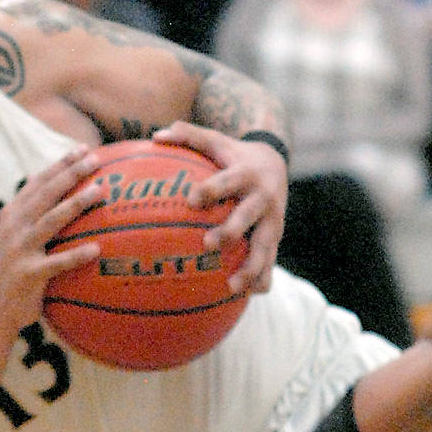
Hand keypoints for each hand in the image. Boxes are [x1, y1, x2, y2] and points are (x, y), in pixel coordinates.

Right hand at [0, 147, 100, 333]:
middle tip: (95, 159)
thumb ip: (33, 219)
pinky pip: (57, 262)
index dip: (60, 164)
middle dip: (70, 173)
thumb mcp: (14, 239)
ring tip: (99, 191)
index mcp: (12, 215)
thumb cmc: (11, 273)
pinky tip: (96, 249)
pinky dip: (76, 255)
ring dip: (76, 203)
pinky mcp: (28, 274)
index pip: (38, 182)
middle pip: (46, 193)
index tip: (82, 149)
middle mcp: (14, 227)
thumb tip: (66, 200)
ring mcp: (20, 249)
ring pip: (52, 220)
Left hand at [152, 123, 286, 295]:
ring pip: (265, 247)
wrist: (276, 162)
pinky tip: (249, 297)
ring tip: (232, 288)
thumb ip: (188, 135)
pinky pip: (271, 261)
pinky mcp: (276, 236)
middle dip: (230, 231)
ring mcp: (273, 220)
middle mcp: (262, 198)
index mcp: (245, 174)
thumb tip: (155, 134)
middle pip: (247, 217)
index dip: (210, 189)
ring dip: (251, 268)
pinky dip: (262, 279)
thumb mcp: (216, 140)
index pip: (226, 181)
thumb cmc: (234, 154)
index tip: (191, 199)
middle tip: (207, 245)